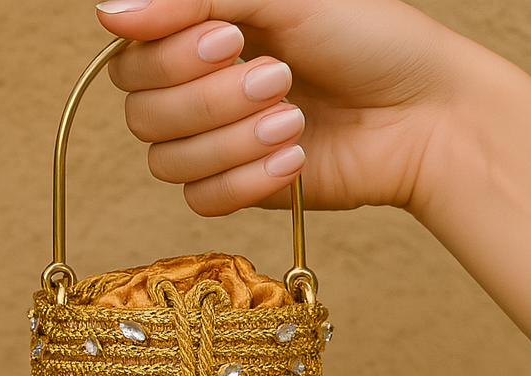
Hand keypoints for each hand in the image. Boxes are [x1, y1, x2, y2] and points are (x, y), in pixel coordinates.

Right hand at [94, 0, 453, 216]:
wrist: (423, 114)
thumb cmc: (365, 37)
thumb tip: (107, 13)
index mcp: (198, 30)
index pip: (130, 57)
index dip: (168, 55)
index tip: (232, 37)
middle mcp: (197, 87)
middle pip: (139, 113)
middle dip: (210, 99)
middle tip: (279, 78)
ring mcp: (216, 143)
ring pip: (165, 162)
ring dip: (233, 141)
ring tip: (295, 119)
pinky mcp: (239, 189)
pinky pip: (201, 201)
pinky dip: (246, 181)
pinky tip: (295, 158)